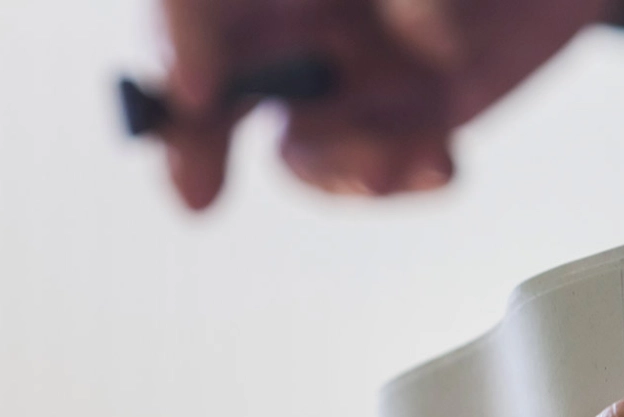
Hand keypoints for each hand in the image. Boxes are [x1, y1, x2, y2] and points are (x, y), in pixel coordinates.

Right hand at [157, 0, 612, 207]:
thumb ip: (426, 1)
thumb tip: (428, 44)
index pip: (198, 5)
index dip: (181, 43)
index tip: (194, 94)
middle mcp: (298, 21)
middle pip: (215, 86)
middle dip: (198, 141)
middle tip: (197, 190)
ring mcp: (345, 74)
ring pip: (300, 146)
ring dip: (340, 168)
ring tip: (399, 162)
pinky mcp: (402, 119)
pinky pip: (376, 169)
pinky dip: (403, 179)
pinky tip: (442, 164)